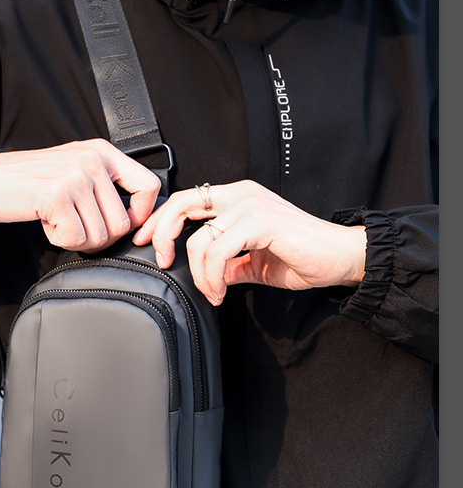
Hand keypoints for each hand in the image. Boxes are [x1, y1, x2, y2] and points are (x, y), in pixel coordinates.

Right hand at [0, 139, 160, 251]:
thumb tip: (137, 222)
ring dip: (77, 239)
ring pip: (100, 235)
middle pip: (122, 223)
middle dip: (99, 237)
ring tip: (58, 220)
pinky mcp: (56, 195)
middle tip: (74, 226)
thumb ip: (106, 187)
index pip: (149, 186)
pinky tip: (46, 222)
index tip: (123, 227)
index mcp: (102, 151)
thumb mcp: (76, 172)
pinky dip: (59, 239)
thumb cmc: (32, 182)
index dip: (140, 216)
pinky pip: (76, 238)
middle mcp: (92, 159)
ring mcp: (74, 176)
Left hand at [132, 180, 366, 305]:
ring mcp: (251, 205)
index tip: (146, 243)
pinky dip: (211, 276)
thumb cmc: (303, 258)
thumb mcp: (253, 264)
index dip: (160, 220)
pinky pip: (217, 251)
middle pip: (181, 204)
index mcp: (237, 198)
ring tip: (211, 292)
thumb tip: (204, 276)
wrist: (341, 259)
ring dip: (198, 274)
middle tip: (161, 262)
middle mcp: (241, 194)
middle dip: (161, 234)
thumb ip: (227, 264)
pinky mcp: (261, 221)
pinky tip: (219, 292)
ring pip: (199, 239)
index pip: (185, 199)